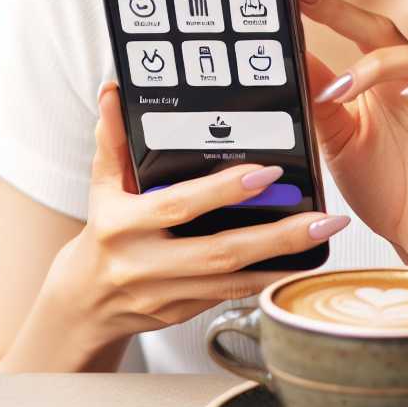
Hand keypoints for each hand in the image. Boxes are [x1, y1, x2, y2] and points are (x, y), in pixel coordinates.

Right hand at [47, 81, 351, 341]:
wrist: (85, 303)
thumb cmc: (102, 235)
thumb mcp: (103, 185)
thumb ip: (113, 139)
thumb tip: (114, 92)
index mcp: (121, 225)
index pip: (178, 205)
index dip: (221, 191)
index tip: (265, 173)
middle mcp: (143, 264)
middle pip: (218, 252)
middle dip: (276, 236)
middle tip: (322, 217)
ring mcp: (164, 295)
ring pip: (232, 282)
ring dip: (282, 261)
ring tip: (322, 237)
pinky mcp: (181, 314)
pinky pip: (229, 297)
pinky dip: (265, 281)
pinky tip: (299, 265)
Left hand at [295, 0, 407, 280]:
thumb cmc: (389, 191)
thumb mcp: (340, 145)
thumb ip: (320, 103)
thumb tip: (288, 61)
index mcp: (387, 88)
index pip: (363, 32)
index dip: (332, 8)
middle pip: (399, 34)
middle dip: (354, 20)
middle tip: (311, 25)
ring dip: (396, 61)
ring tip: (354, 83)